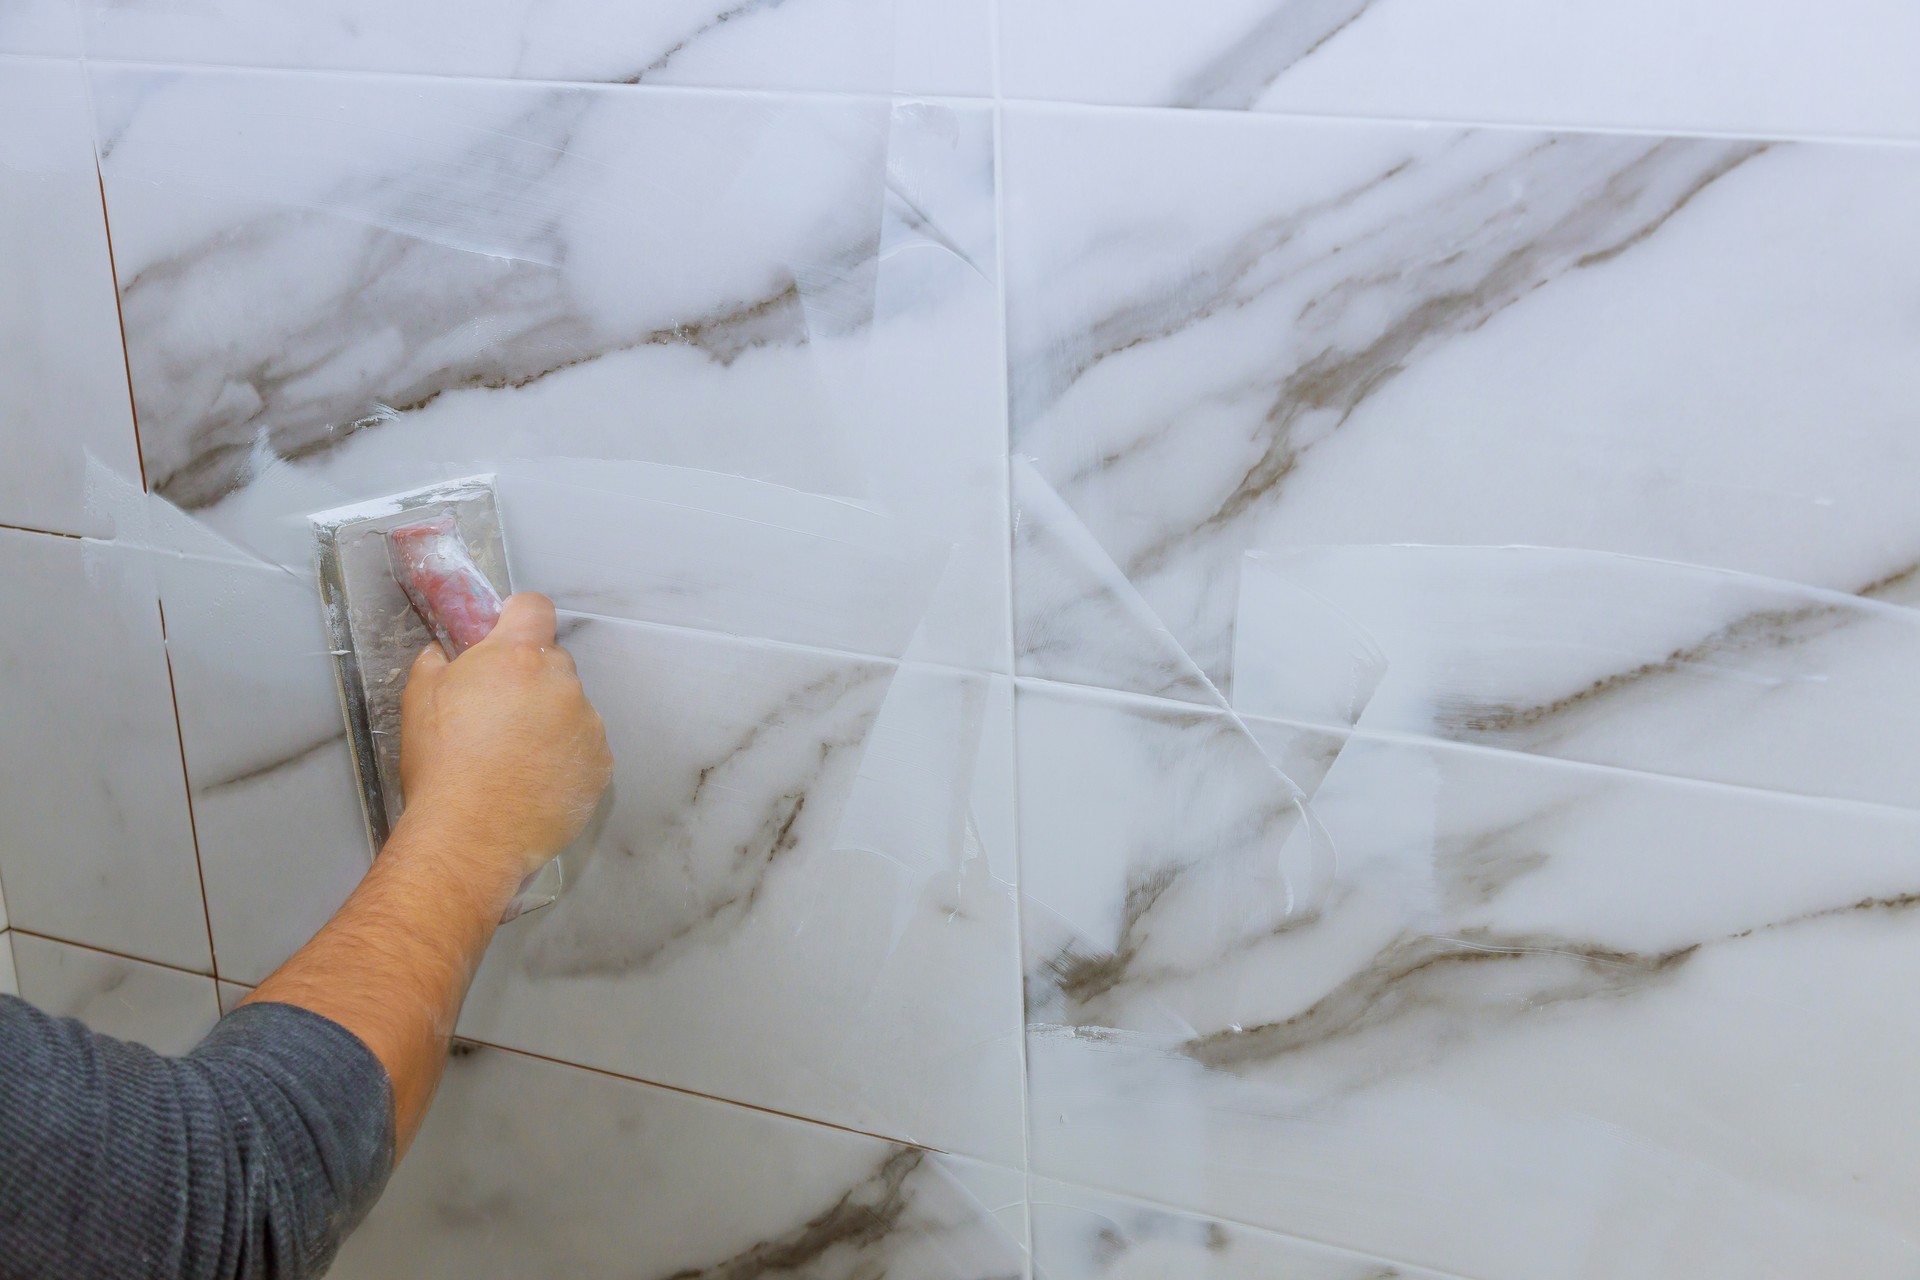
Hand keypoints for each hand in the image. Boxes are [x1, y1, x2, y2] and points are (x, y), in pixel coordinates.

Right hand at [396, 593, 612, 891]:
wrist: (470, 836)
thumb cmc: (441, 767)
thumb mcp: (419, 700)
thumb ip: (437, 662)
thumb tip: (445, 652)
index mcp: (518, 657)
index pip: (534, 608)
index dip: (517, 618)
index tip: (505, 635)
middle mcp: (562, 682)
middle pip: (552, 663)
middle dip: (529, 680)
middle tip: (497, 715)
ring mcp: (588, 724)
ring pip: (571, 707)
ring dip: (550, 721)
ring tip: (514, 758)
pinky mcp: (601, 764)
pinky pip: (585, 747)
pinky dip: (566, 757)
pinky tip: (534, 780)